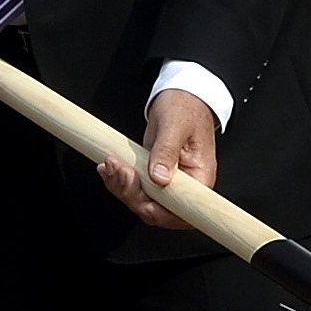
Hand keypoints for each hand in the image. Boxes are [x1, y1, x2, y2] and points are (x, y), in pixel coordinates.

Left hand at [100, 88, 220, 229]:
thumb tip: (160, 179)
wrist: (181, 96)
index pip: (184, 213)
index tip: (141, 196)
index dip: (161, 212)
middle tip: (118, 169)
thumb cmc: (186, 108)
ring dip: (121, 186)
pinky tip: (109, 167)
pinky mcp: (152, 173)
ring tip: (110, 165)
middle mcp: (185, 186)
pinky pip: (135, 186)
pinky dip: (119, 179)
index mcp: (200, 179)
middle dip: (132, 194)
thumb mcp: (175, 126)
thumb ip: (167, 151)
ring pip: (142, 200)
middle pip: (158, 210)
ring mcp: (167, 181)